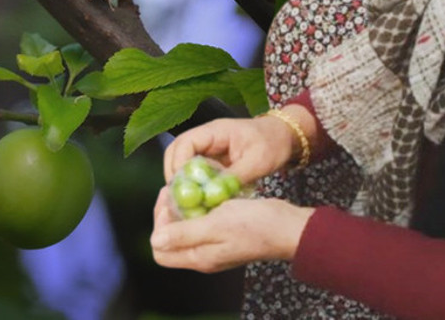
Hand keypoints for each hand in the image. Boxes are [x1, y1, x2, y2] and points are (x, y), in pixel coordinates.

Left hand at [150, 187, 314, 272]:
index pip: (160, 250)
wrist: (289, 227)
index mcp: (199, 257)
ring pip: (187, 228)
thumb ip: (184, 234)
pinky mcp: (227, 234)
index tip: (168, 200)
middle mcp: (205, 255)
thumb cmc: (255, 226)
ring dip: (185, 208)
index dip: (158, 225)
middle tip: (177, 189)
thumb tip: (155, 241)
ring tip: (192, 188)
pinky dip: (201, 208)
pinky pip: (204, 223)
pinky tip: (209, 193)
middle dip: (169, 213)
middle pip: (171, 239)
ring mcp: (216, 245)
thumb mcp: (216, 225)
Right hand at [163, 104, 318, 184]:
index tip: (182, 187)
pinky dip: (194, 183)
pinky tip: (201, 198)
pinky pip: (195, 169)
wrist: (284, 136)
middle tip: (179, 198)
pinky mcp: (212, 158)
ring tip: (189, 200)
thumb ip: (234, 177)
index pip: (184, 143)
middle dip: (174, 174)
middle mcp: (206, 137)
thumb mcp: (257, 162)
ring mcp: (208, 147)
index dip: (178, 164)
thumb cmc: (273, 143)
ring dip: (182, 180)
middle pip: (176, 152)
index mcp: (214, 131)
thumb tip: (212, 194)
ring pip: (183, 161)